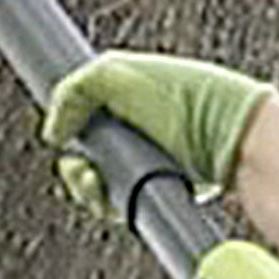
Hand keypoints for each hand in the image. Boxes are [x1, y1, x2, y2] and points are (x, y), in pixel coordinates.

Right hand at [42, 50, 271, 198]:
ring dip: (85, 187)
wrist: (224, 134)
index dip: (66, 130)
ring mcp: (142, 164)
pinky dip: (106, 203)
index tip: (64, 136)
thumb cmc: (181, 96)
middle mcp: (132, 131)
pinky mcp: (153, 192)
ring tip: (96, 181)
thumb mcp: (113, 73)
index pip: (77, 119)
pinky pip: (115, 205)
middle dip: (74, 166)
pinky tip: (110, 195)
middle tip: (82, 168)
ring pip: (95, 185)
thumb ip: (71, 92)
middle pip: (81, 157)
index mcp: (122, 99)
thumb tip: (54, 131)